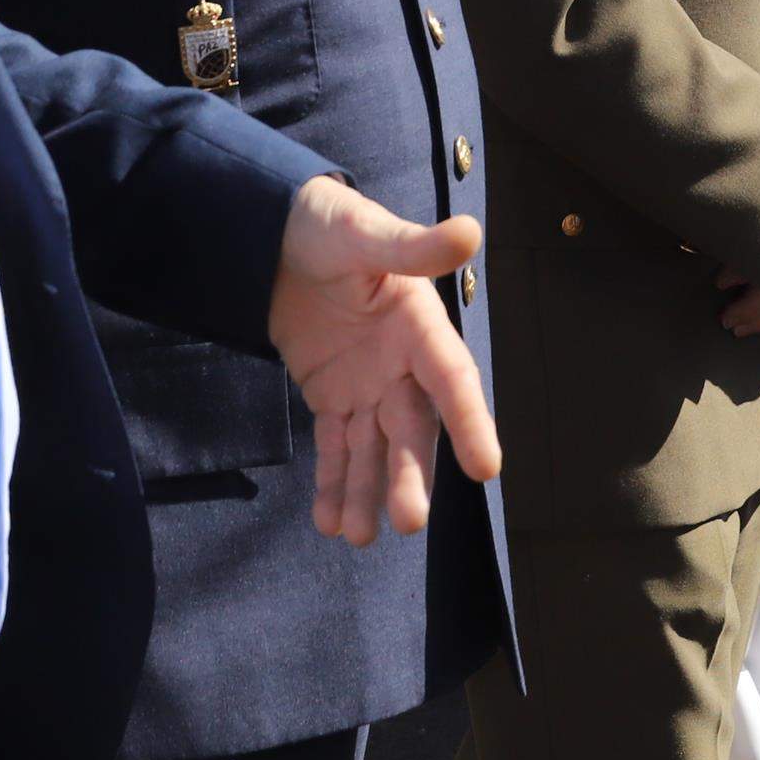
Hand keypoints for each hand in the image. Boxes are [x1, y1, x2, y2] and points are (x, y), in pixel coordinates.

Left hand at [266, 177, 501, 544]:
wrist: (272, 233)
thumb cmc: (327, 224)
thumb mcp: (363, 230)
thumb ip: (413, 245)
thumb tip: (469, 233)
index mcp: (420, 323)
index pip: (451, 377)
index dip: (470, 422)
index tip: (487, 469)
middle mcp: (402, 363)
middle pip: (412, 427)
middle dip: (411, 474)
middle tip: (408, 521)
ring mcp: (368, 385)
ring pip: (374, 449)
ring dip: (369, 492)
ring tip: (357, 536)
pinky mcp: (332, 397)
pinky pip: (337, 447)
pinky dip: (334, 484)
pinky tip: (329, 522)